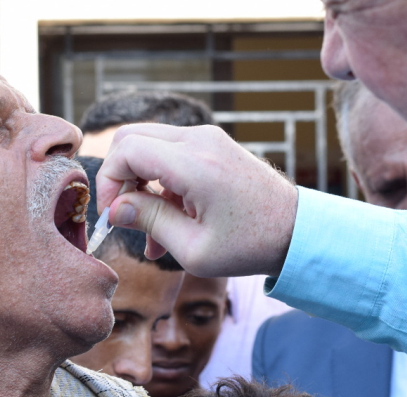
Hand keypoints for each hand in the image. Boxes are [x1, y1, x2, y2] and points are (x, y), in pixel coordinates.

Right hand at [96, 123, 298, 277]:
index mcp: (195, 164)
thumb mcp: (193, 248)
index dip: (108, 181)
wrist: (298, 231)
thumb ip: (149, 222)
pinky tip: (166, 222)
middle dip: (117, 176)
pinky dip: (158, 182)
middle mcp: (200, 140)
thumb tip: (114, 209)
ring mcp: (207, 139)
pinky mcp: (212, 146)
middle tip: (122, 214)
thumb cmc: (251, 245)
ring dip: (138, 182)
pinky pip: (169, 154)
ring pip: (147, 144)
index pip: (127, 150)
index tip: (111, 214)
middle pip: (131, 138)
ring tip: (148, 230)